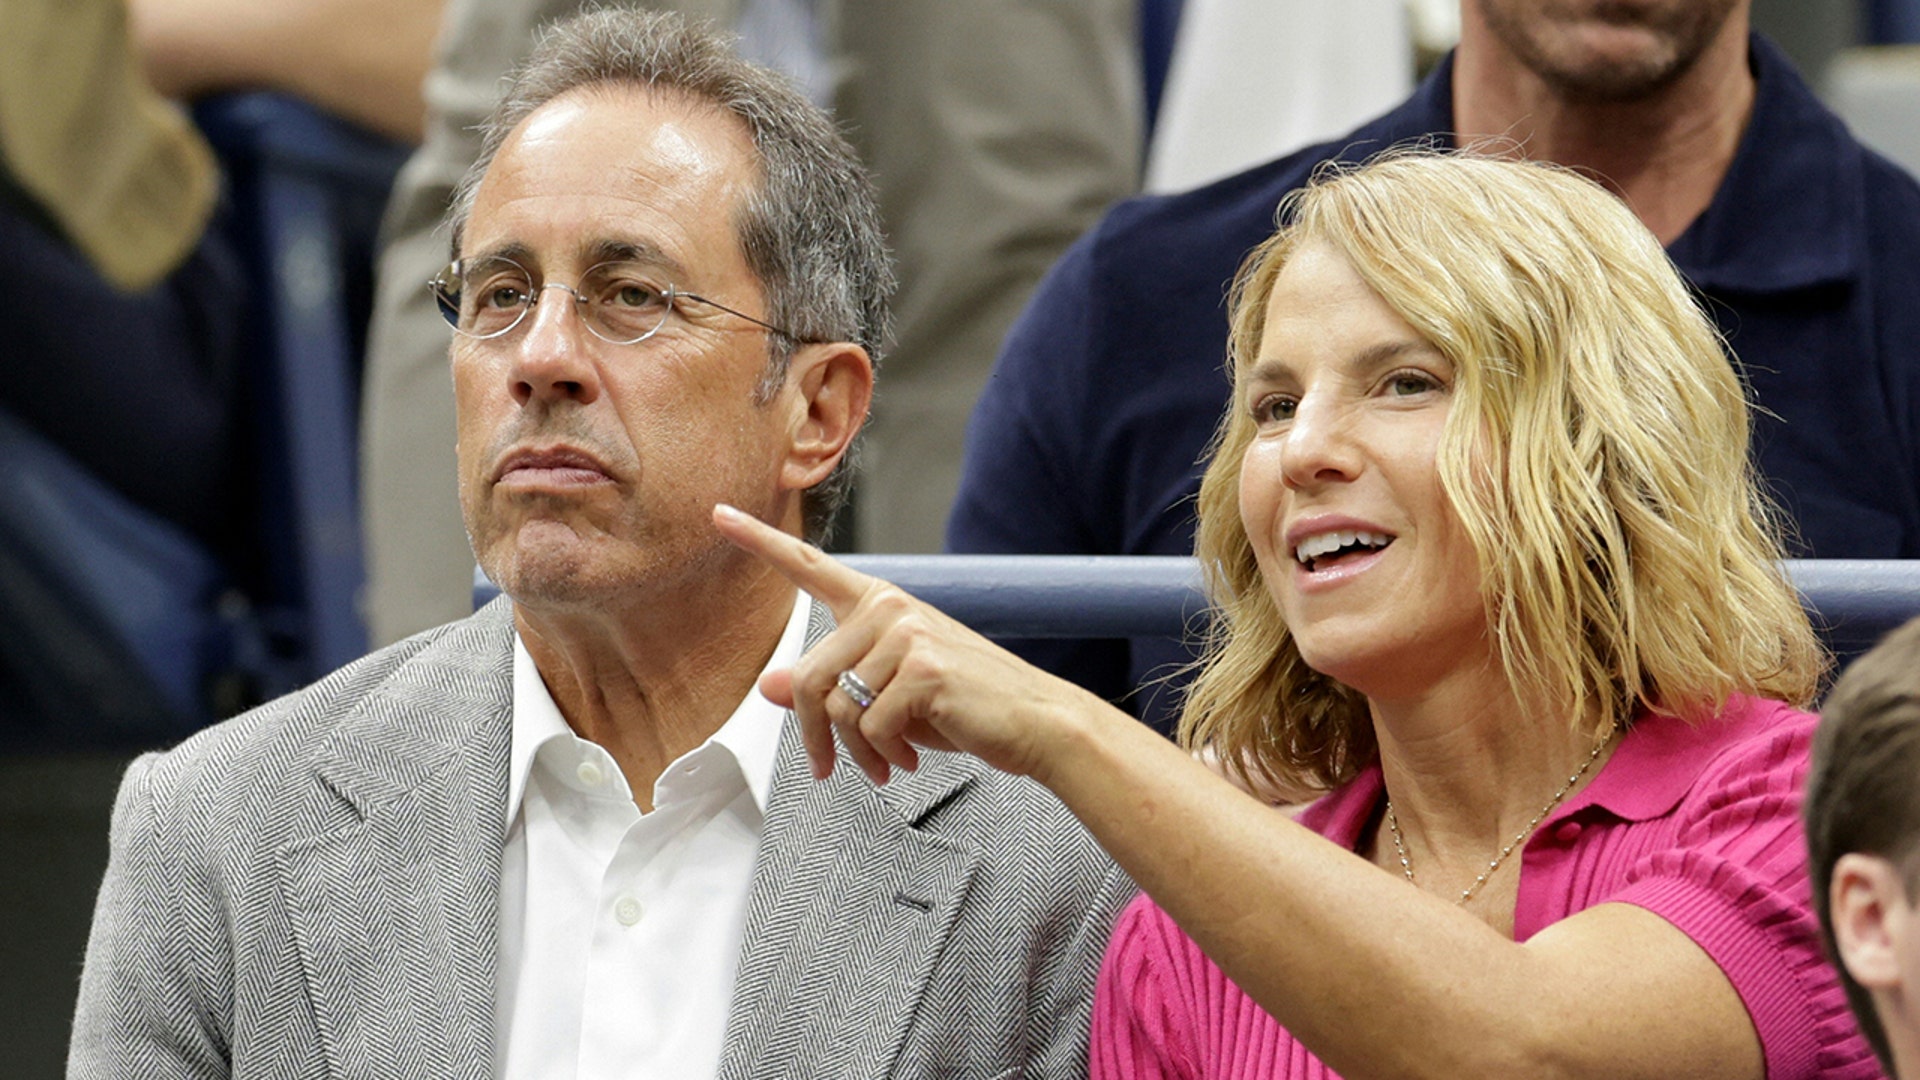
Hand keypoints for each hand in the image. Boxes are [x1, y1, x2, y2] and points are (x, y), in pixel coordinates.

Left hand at [713, 503, 1105, 784]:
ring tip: (884, 763)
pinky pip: (868, 725)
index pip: (808, 566)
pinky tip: (907, 759)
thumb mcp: (885, 694)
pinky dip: (882, 754)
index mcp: (878, 603)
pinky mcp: (922, 669)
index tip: (718, 514)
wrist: (1032, 723)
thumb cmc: (961, 706)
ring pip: (836, 709)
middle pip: (806, 679)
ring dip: (855, 751)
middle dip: (816, 736)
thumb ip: (829, 685)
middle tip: (833, 767)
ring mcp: (907, 634)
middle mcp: (889, 607)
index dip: (758, 540)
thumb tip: (769, 687)